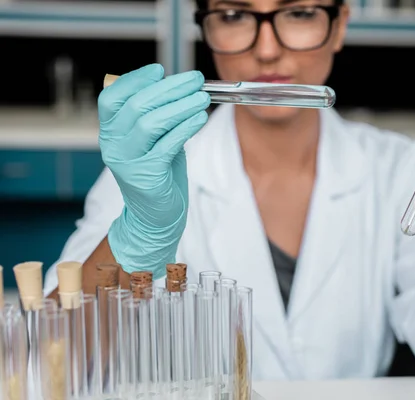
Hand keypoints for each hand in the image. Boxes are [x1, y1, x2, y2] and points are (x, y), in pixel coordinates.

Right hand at [97, 64, 209, 277]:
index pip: (112, 96)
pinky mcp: (146, 175)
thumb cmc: (157, 173)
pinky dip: (186, 128)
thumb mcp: (152, 140)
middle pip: (136, 105)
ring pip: (151, 122)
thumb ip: (156, 115)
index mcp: (110, 132)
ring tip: (202, 97)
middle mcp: (113, 145)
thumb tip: (177, 85)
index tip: (160, 69)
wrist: (154, 216)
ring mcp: (127, 161)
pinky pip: (167, 144)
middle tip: (194, 80)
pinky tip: (199, 118)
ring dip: (180, 106)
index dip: (135, 79)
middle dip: (169, 88)